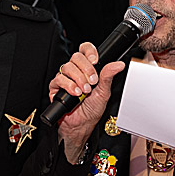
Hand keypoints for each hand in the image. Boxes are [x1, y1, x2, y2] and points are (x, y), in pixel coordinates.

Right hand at [50, 42, 125, 161]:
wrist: (81, 125)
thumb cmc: (92, 110)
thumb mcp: (104, 92)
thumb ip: (108, 76)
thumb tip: (118, 64)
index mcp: (87, 68)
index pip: (85, 50)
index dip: (89, 51)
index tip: (95, 60)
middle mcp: (75, 71)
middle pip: (76, 57)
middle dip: (86, 69)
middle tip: (93, 82)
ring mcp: (65, 78)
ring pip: (67, 67)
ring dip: (78, 79)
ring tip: (85, 91)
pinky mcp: (56, 87)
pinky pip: (59, 79)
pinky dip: (68, 85)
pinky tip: (75, 93)